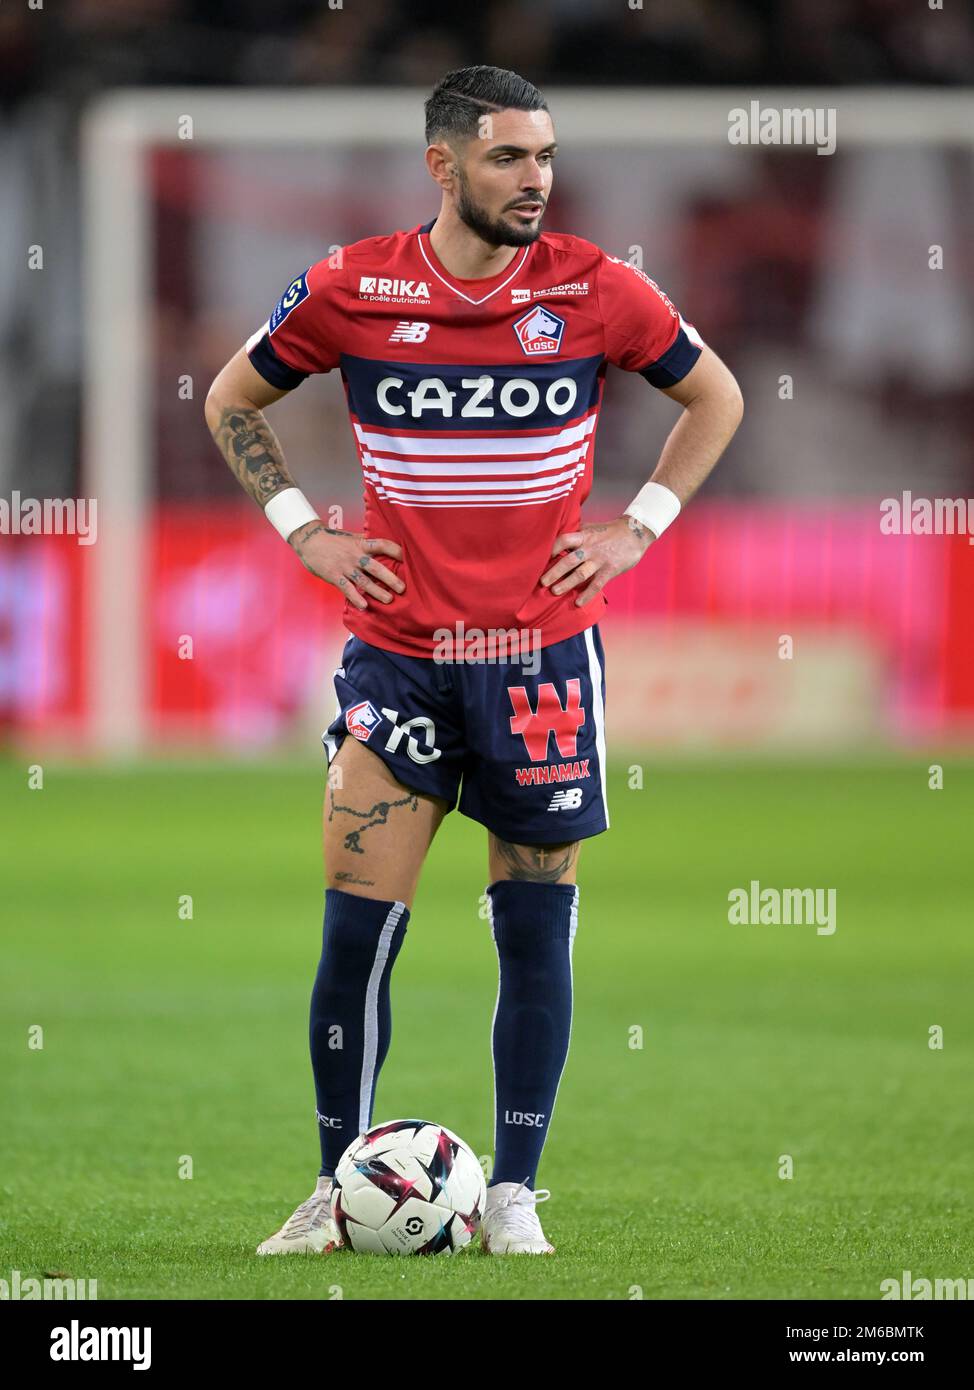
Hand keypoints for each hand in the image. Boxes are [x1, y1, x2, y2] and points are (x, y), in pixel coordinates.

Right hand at [288, 521, 404, 610]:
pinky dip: (355, 597)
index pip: (382, 545)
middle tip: (402, 588)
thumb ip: (367, 542)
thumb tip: (385, 546)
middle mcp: (355, 555)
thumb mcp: (352, 537)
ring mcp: (345, 567)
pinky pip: (347, 588)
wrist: (309, 540)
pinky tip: (364, 606)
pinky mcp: (334, 576)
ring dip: (377, 591)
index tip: (407, 558)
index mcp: (361, 544)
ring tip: (388, 600)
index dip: (396, 551)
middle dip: (390, 578)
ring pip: (363, 580)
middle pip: (376, 567)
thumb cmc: (333, 539)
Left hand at [540, 516, 653, 605]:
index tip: (541, 558)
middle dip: (554, 572)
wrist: (635, 533)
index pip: (564, 540)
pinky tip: (578, 603)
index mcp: (584, 536)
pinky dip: (587, 595)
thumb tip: (557, 540)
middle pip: (568, 561)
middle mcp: (590, 548)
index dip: (552, 548)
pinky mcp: (610, 570)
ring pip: (580, 574)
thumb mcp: (592, 528)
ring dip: (566, 584)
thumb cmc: (609, 531)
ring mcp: (600, 560)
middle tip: (542, 582)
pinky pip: (596, 585)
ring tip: (555, 592)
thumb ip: (577, 534)